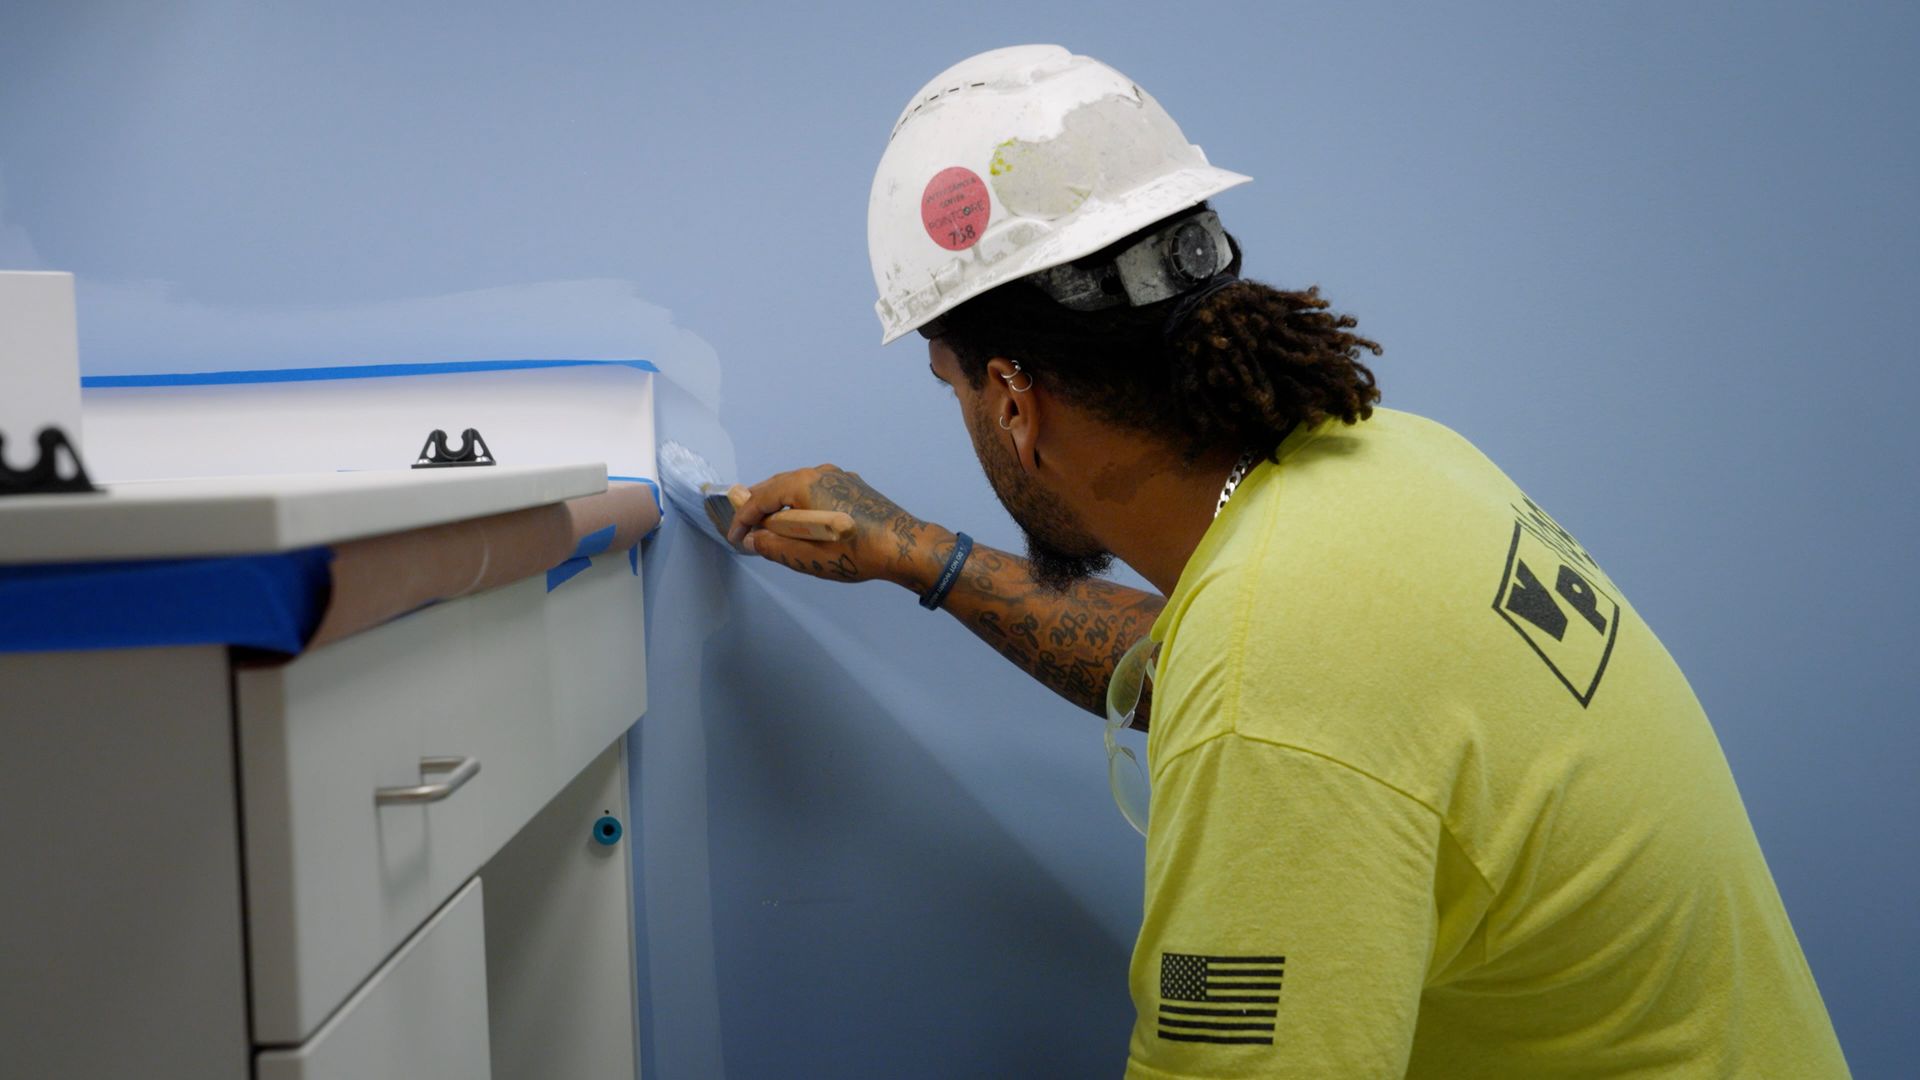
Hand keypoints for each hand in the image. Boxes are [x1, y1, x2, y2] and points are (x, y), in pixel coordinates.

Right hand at [727, 464, 951, 588]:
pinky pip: (816, 489)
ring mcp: (839, 475)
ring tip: (770, 525)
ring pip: (797, 486)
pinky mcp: (853, 485)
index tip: (734, 538)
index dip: (742, 519)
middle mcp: (819, 471)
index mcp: (803, 484)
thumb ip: (773, 546)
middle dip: (758, 506)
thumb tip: (753, 538)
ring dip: (781, 504)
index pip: (760, 498)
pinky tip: (803, 520)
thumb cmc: (853, 553)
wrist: (905, 546)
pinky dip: (801, 503)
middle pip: (777, 485)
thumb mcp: (806, 557)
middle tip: (745, 527)